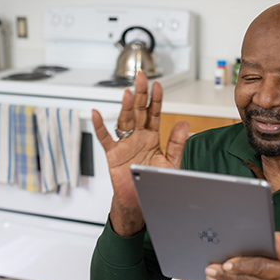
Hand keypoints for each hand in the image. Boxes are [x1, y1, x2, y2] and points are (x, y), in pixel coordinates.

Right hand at [92, 71, 188, 235]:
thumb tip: (183, 124)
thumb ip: (177, 143)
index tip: (158, 86)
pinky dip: (100, 126)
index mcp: (152, 138)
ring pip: (124, 121)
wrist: (140, 201)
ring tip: (128, 92)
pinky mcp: (113, 155)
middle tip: (141, 77)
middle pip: (138, 112)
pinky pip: (105, 138)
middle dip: (140, 95)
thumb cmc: (155, 182)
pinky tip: (96, 114)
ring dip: (125, 107)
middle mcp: (138, 137)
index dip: (156, 100)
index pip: (154, 114)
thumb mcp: (171, 162)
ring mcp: (125, 144)